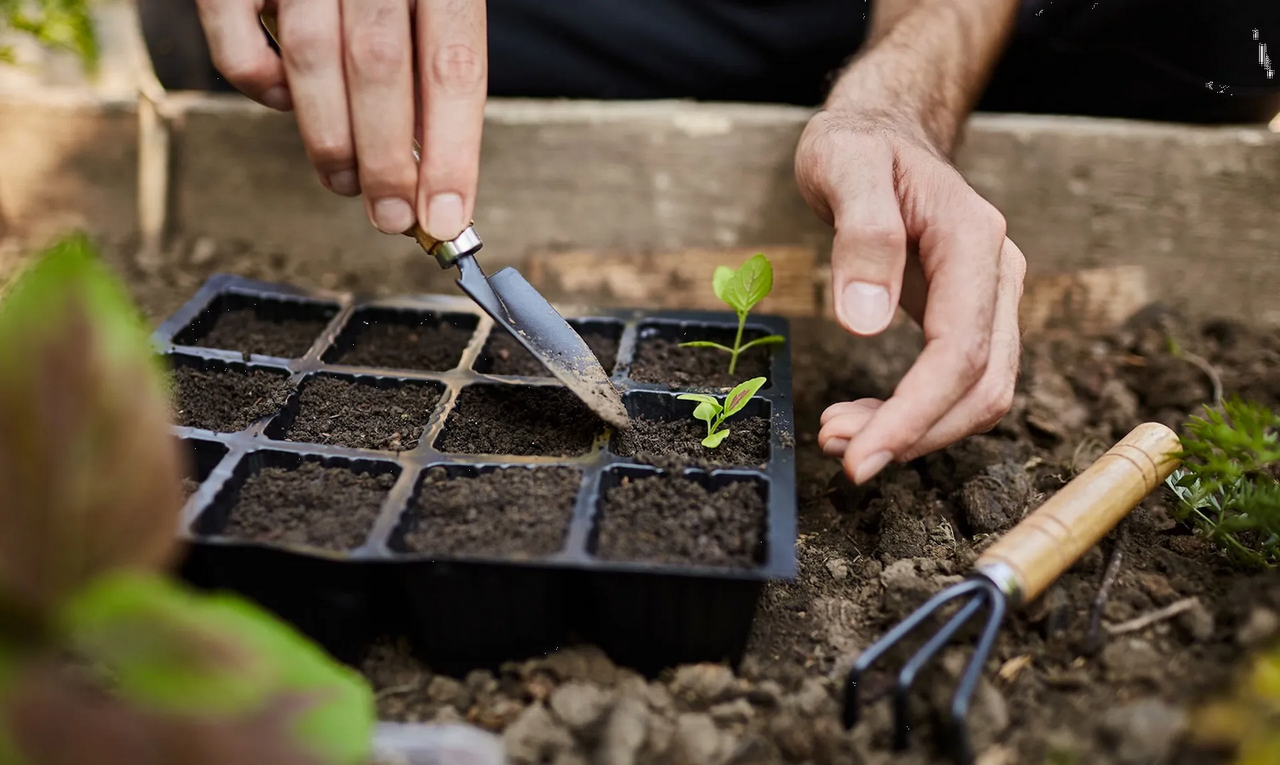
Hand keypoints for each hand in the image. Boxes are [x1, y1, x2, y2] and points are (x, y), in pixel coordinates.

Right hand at [195, 0, 486, 239]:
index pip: (456, 66)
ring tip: (347, 184)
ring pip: (312, 61)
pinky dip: (259, 85)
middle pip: (383, 71)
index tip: (448, 216)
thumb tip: (435, 157)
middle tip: (394, 218)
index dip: (453, 152)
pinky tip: (283, 102)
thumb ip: (433, 52)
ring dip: (331, 141)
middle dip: (389, 162)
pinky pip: (235, 40)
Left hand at [797, 109, 1025, 483]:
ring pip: (978, 393)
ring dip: (915, 430)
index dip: (914, 415)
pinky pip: (958, 381)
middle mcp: (996, 273)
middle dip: (913, 433)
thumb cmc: (858, 145)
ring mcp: (989, 296)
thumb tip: (865, 323)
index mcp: (972, 240)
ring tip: (839, 436)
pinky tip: (863, 417)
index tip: (860, 455)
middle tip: (840, 456)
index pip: (959, 351)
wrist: (882, 130)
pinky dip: (916, 413)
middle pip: (981, 385)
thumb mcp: (842, 167)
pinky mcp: (968, 314)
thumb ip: (860, 236)